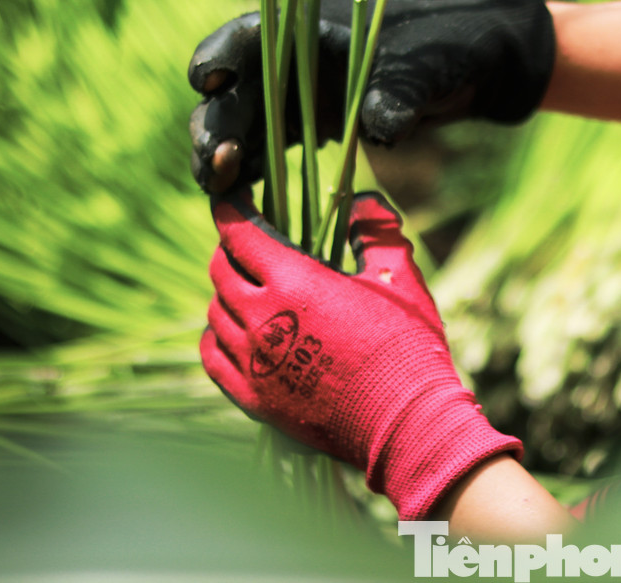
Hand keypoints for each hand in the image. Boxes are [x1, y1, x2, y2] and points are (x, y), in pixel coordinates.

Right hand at [188, 0, 554, 192]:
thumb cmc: (447, 50)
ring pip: (239, 128)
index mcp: (307, 25)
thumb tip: (381, 128)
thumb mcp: (426, 67)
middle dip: (215, 123)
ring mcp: (294, 97)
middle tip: (216, 160)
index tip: (209, 79)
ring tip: (219, 192)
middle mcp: (289, 61)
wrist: (473, 71)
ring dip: (222, 159)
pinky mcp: (305, 131)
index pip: (248, 34)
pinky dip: (249, 177)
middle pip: (232, 90)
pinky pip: (265, 154)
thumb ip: (400, 92)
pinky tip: (242, 205)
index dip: (219, 54)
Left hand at [199, 190, 521, 519]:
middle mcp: (262, 318)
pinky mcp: (253, 397)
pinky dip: (217, 336)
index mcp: (294, 282)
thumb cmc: (408, 347)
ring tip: (253, 289)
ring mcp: (253, 361)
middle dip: (231, 248)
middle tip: (250, 243)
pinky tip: (235, 331)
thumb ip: (375, 231)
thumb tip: (364, 200)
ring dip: (228, 293)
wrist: (407, 424)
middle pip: (221, 269)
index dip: (230, 208)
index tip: (230, 196)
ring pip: (215, 312)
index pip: (239, 232)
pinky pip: (213, 356)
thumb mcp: (398, 278)